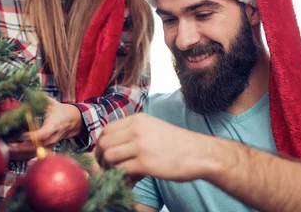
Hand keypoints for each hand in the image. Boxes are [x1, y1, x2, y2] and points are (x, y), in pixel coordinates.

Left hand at [7, 97, 83, 160]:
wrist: (71, 121)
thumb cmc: (59, 110)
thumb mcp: (50, 102)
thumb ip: (39, 98)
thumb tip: (25, 92)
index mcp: (54, 126)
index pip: (42, 134)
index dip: (31, 136)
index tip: (18, 134)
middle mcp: (52, 138)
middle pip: (36, 148)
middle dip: (20, 148)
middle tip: (6, 145)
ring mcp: (49, 146)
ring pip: (33, 154)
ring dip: (19, 154)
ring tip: (6, 150)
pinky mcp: (45, 149)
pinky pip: (33, 155)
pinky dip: (22, 156)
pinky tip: (12, 153)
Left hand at [95, 113, 215, 182]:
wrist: (199, 153)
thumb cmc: (177, 144)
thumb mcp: (153, 129)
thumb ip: (132, 134)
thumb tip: (110, 148)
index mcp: (137, 119)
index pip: (107, 129)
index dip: (101, 144)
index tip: (104, 155)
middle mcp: (136, 130)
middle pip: (104, 142)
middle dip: (101, 158)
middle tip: (109, 168)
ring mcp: (140, 146)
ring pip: (109, 156)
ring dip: (110, 169)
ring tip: (120, 174)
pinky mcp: (146, 163)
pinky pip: (120, 170)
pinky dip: (121, 178)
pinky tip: (130, 181)